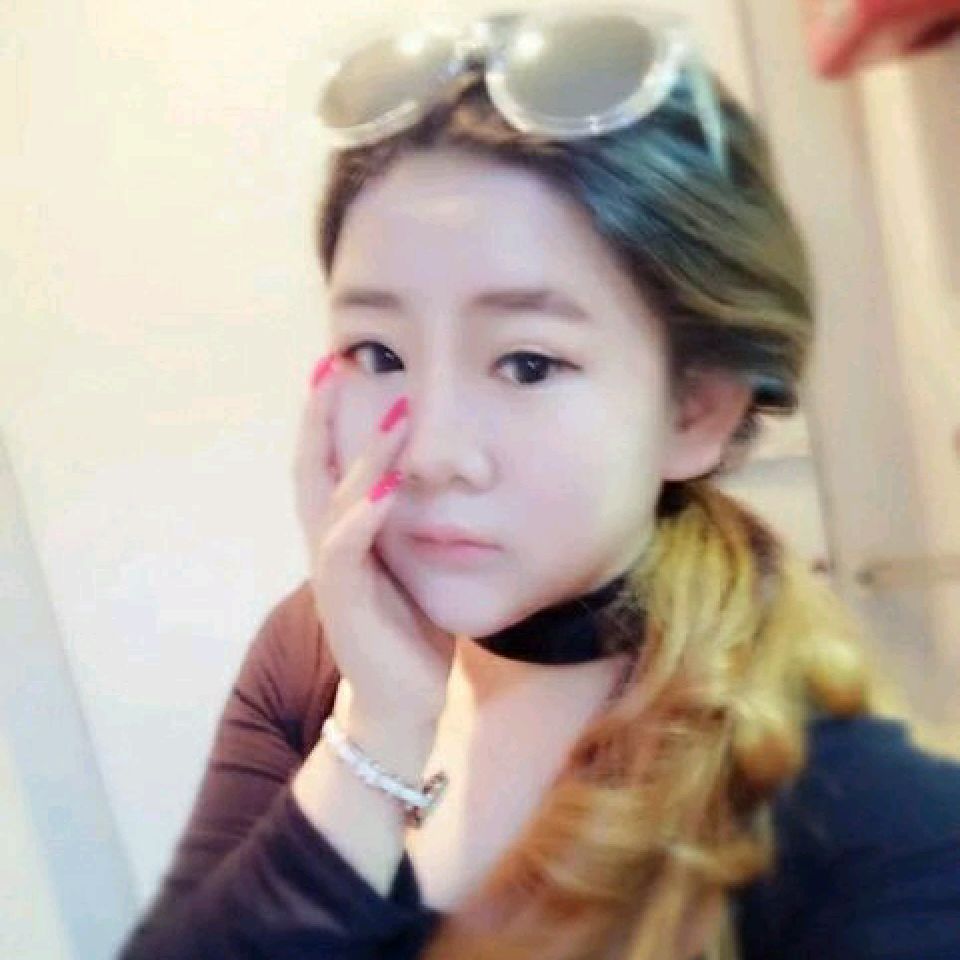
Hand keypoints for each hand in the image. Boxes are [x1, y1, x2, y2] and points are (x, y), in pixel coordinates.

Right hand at [293, 354, 454, 727]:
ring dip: (359, 455)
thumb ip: (406, 524)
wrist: (401, 703)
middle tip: (333, 363)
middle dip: (323, 417)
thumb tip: (431, 479)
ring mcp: (333, 575)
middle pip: (313, 469)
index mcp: (345, 535)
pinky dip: (362, 517)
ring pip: (332, 501)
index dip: (328, 417)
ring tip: (387, 412)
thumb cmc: (409, 632)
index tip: (341, 367)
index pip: (327, 464)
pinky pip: (346, 552)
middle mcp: (330, 546)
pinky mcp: (345, 605)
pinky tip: (385, 488)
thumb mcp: (409, 566)